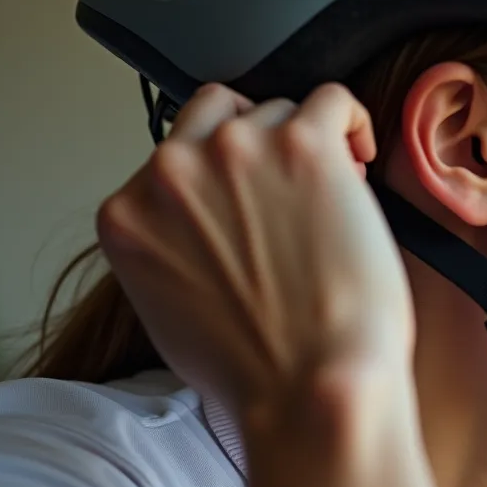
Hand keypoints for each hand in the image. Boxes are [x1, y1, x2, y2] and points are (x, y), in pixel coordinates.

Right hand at [95, 83, 415, 430]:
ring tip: (333, 195)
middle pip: (217, 116)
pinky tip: (359, 159)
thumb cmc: (254, 372)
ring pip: (276, 110)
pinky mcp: (304, 144)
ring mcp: (236, 150)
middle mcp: (171, 171)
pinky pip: (329, 99)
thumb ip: (168, 248)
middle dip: (255, 147)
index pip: (169, 156)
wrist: (309, 387)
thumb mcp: (166, 312)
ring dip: (304, 145)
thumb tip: (202, 224)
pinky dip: (349, 122)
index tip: (248, 198)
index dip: (217, 176)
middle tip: (290, 189)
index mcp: (127, 214)